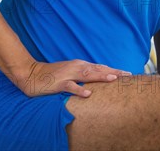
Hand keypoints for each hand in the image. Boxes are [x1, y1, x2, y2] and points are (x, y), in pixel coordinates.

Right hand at [14, 60, 130, 97]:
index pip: (101, 67)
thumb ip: (84, 74)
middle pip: (98, 69)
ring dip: (101, 76)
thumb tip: (98, 76)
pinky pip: (70, 87)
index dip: (114, 69)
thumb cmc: (53, 75)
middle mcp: (77, 67)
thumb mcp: (71, 72)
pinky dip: (79, 89)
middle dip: (114, 72)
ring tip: (114, 79)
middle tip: (128, 75)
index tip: (128, 73)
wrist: (31, 73)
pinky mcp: (58, 83)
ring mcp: (68, 74)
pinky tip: (88, 93)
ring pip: (87, 75)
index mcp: (81, 65)